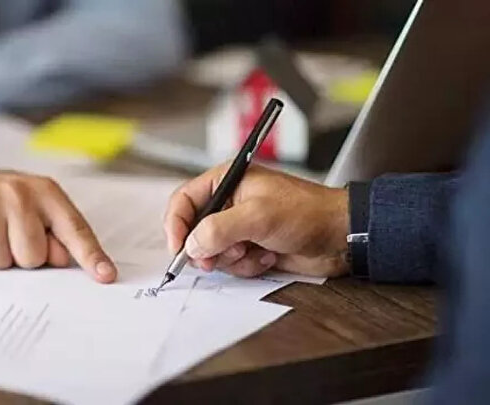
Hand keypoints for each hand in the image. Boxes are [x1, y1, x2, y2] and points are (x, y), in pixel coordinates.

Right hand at [0, 154, 116, 282]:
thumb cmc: (9, 207)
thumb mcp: (40, 215)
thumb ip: (59, 240)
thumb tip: (62, 260)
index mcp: (48, 194)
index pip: (75, 230)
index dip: (91, 256)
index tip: (106, 276)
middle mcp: (19, 191)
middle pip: (31, 257)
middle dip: (20, 259)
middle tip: (11, 240)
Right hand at [164, 164, 349, 278]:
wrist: (340, 236)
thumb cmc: (308, 212)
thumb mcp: (258, 216)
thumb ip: (219, 229)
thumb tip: (192, 245)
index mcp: (227, 181)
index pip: (185, 201)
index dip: (176, 224)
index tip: (178, 247)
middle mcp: (229, 203)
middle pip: (194, 231)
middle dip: (208, 248)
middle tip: (220, 257)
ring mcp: (239, 227)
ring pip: (212, 252)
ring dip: (233, 258)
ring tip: (257, 250)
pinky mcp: (250, 247)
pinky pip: (232, 264)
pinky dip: (248, 266)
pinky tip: (269, 256)